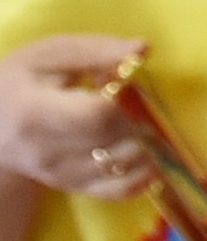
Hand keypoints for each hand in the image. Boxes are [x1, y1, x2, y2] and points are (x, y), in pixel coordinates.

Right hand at [0, 37, 153, 199]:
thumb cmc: (21, 82)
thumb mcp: (50, 55)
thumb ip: (96, 51)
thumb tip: (142, 50)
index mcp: (35, 114)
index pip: (97, 116)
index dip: (127, 99)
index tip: (133, 83)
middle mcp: (46, 153)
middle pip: (114, 141)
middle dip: (142, 118)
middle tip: (142, 100)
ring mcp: (59, 175)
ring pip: (123, 167)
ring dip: (148, 143)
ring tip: (137, 120)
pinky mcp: (72, 187)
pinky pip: (119, 190)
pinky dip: (144, 174)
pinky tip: (150, 152)